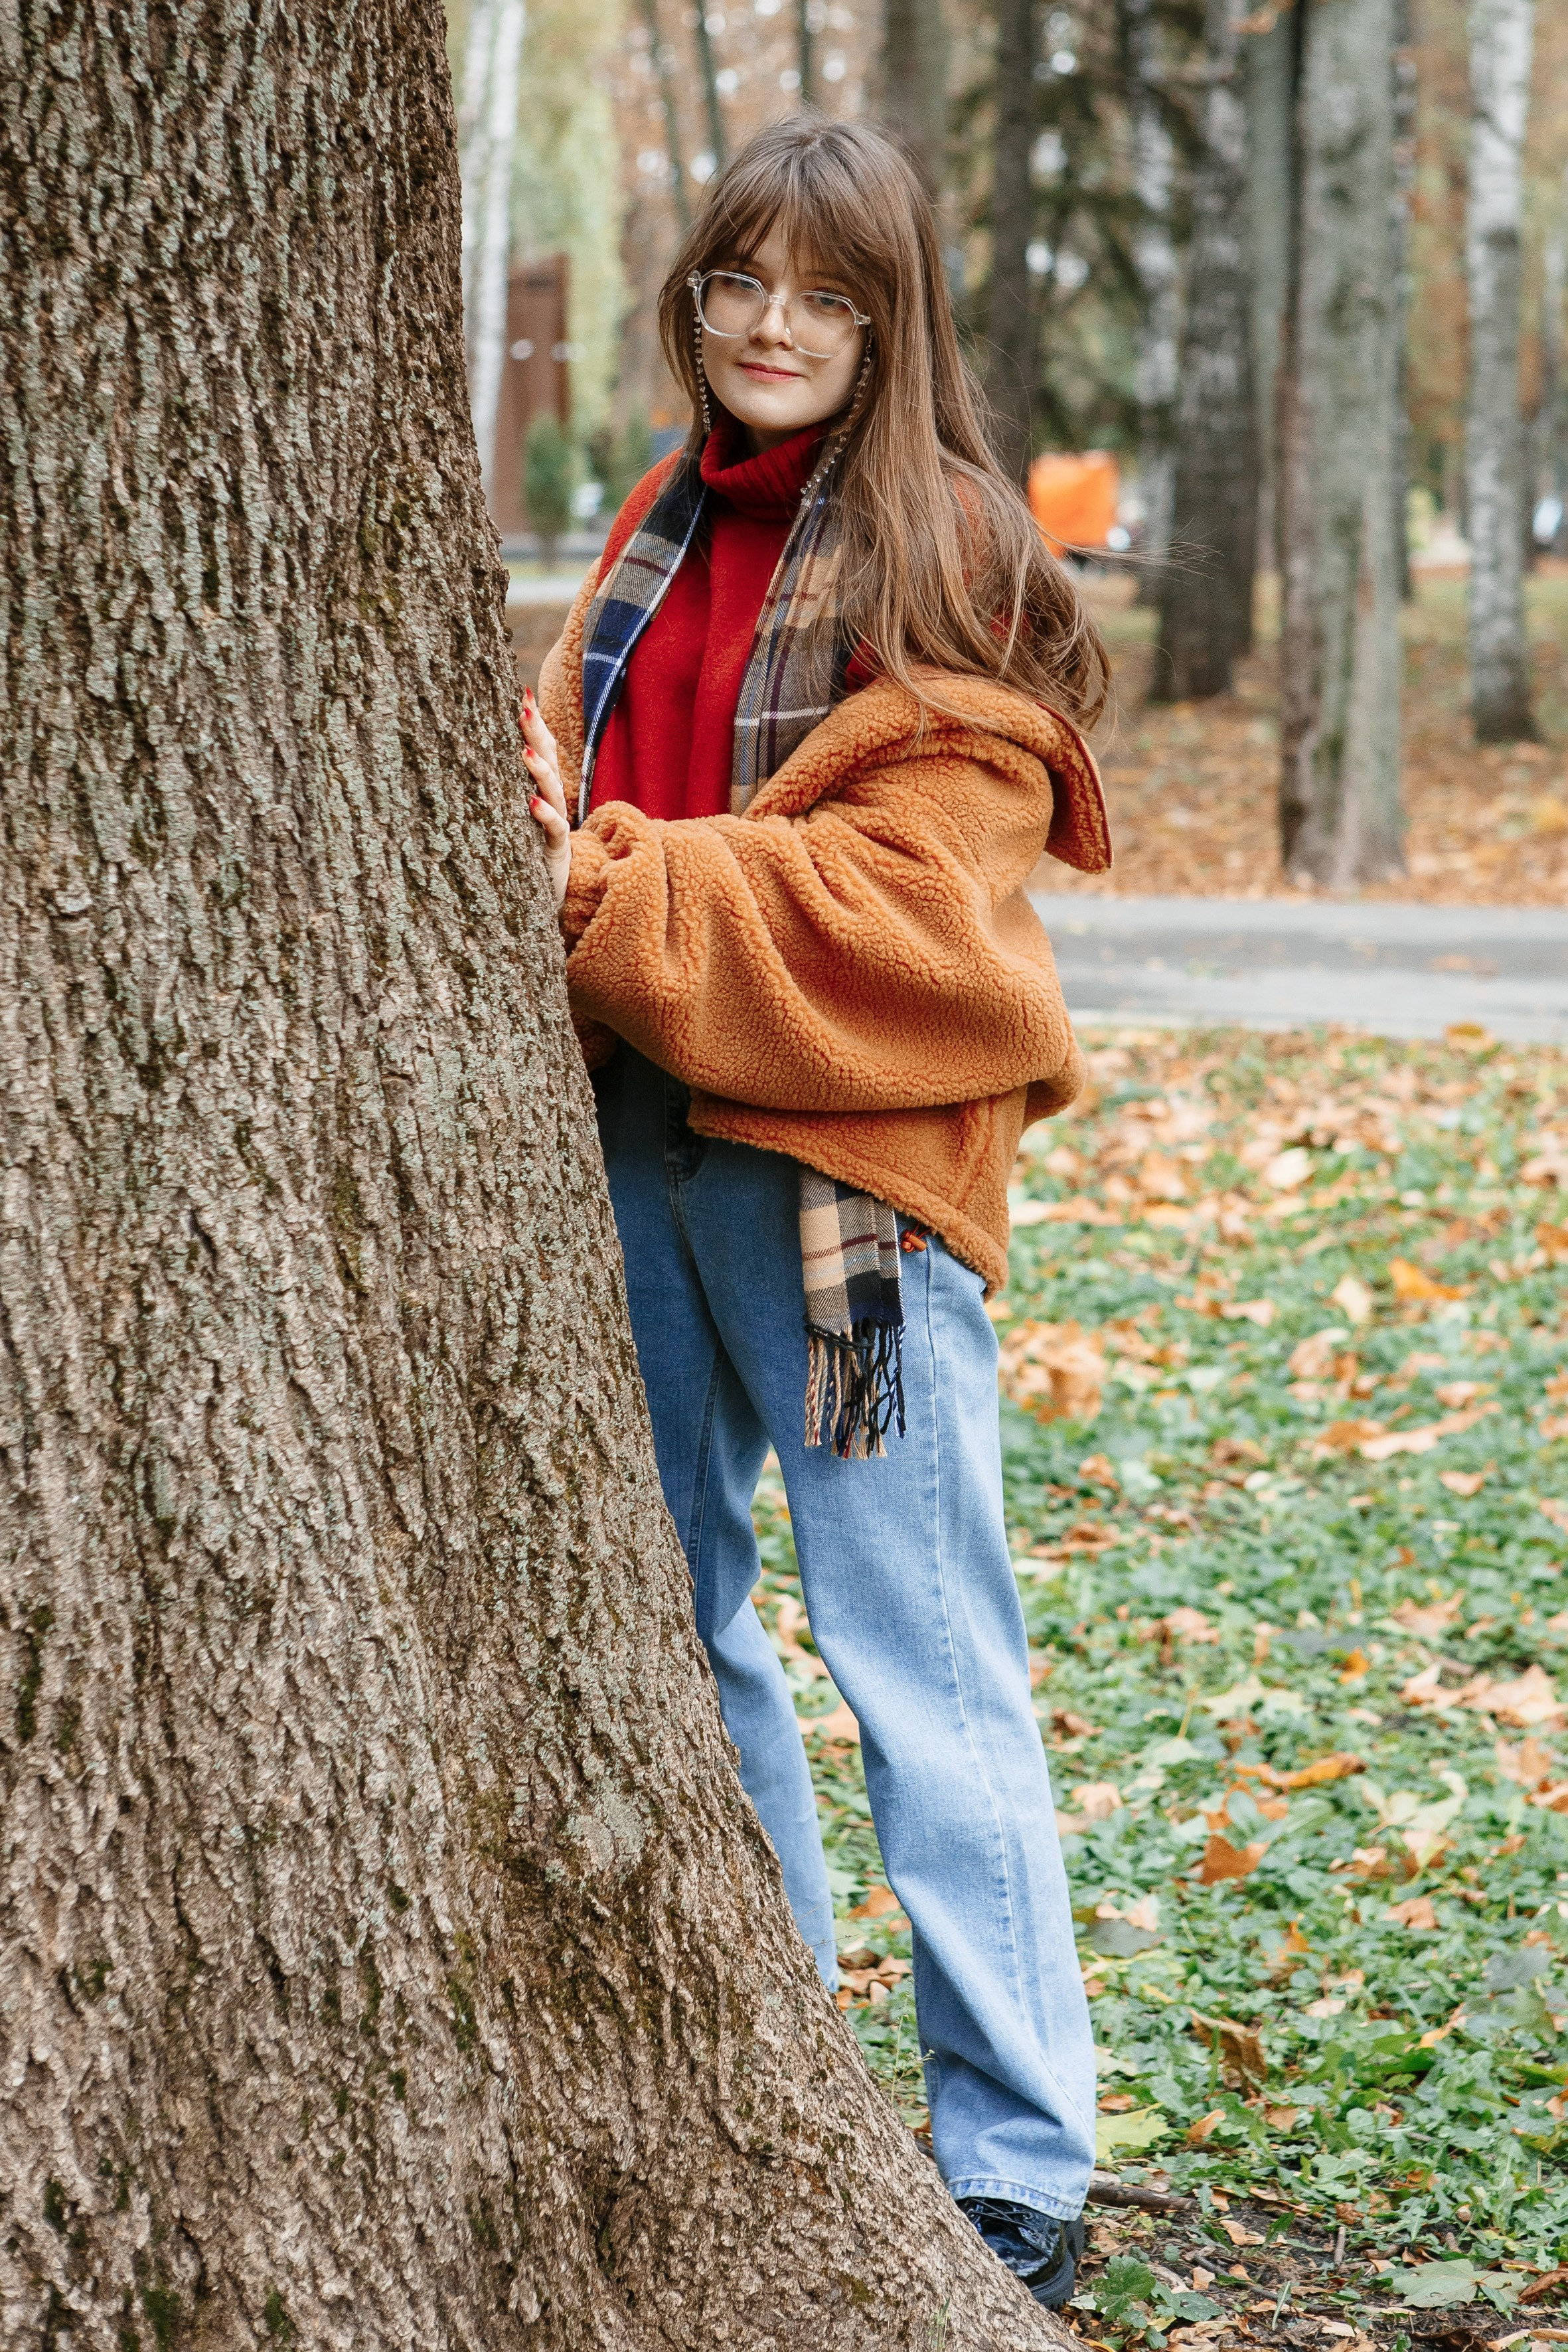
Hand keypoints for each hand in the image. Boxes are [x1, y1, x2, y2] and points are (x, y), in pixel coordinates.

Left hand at [520, 688, 570, 909]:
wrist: (545, 895)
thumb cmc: (522, 851)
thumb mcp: (512, 814)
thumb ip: (503, 786)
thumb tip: (470, 751)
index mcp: (542, 788)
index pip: (541, 747)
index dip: (535, 721)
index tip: (522, 693)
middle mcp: (551, 800)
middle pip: (549, 759)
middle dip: (538, 733)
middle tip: (524, 708)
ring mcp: (555, 823)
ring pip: (553, 790)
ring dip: (539, 770)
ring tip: (524, 751)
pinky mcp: (554, 850)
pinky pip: (552, 829)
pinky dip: (543, 814)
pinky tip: (530, 802)